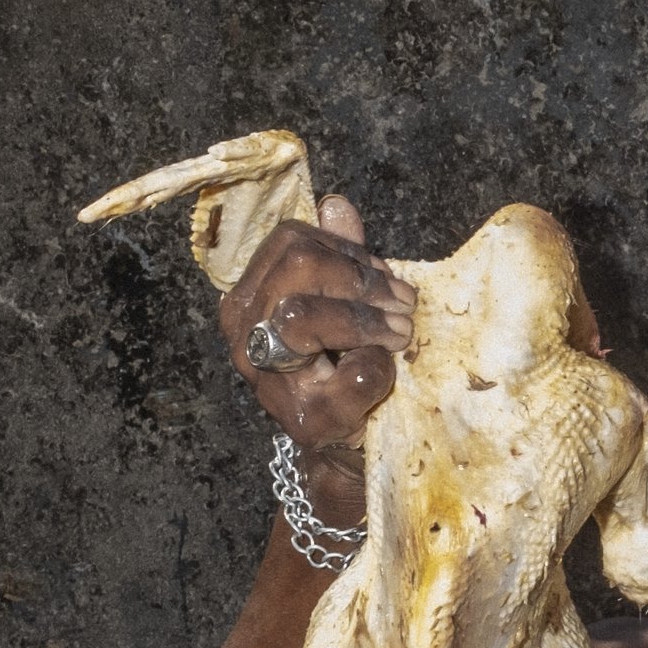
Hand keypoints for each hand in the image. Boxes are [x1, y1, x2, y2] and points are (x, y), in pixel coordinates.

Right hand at [219, 194, 412, 522]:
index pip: (293, 242)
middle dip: (361, 281)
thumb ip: (338, 254)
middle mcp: (243, 334)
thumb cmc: (340, 364)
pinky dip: (381, 369)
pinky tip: (385, 375)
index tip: (386, 276)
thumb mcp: (341, 301)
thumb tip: (335, 205)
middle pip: (297, 266)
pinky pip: (354, 376)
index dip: (349, 252)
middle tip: (403, 305)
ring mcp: (267, 379)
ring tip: (400, 334)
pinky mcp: (304, 421)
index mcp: (249, 297)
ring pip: (305, 317)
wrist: (343, 442)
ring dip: (369, 321)